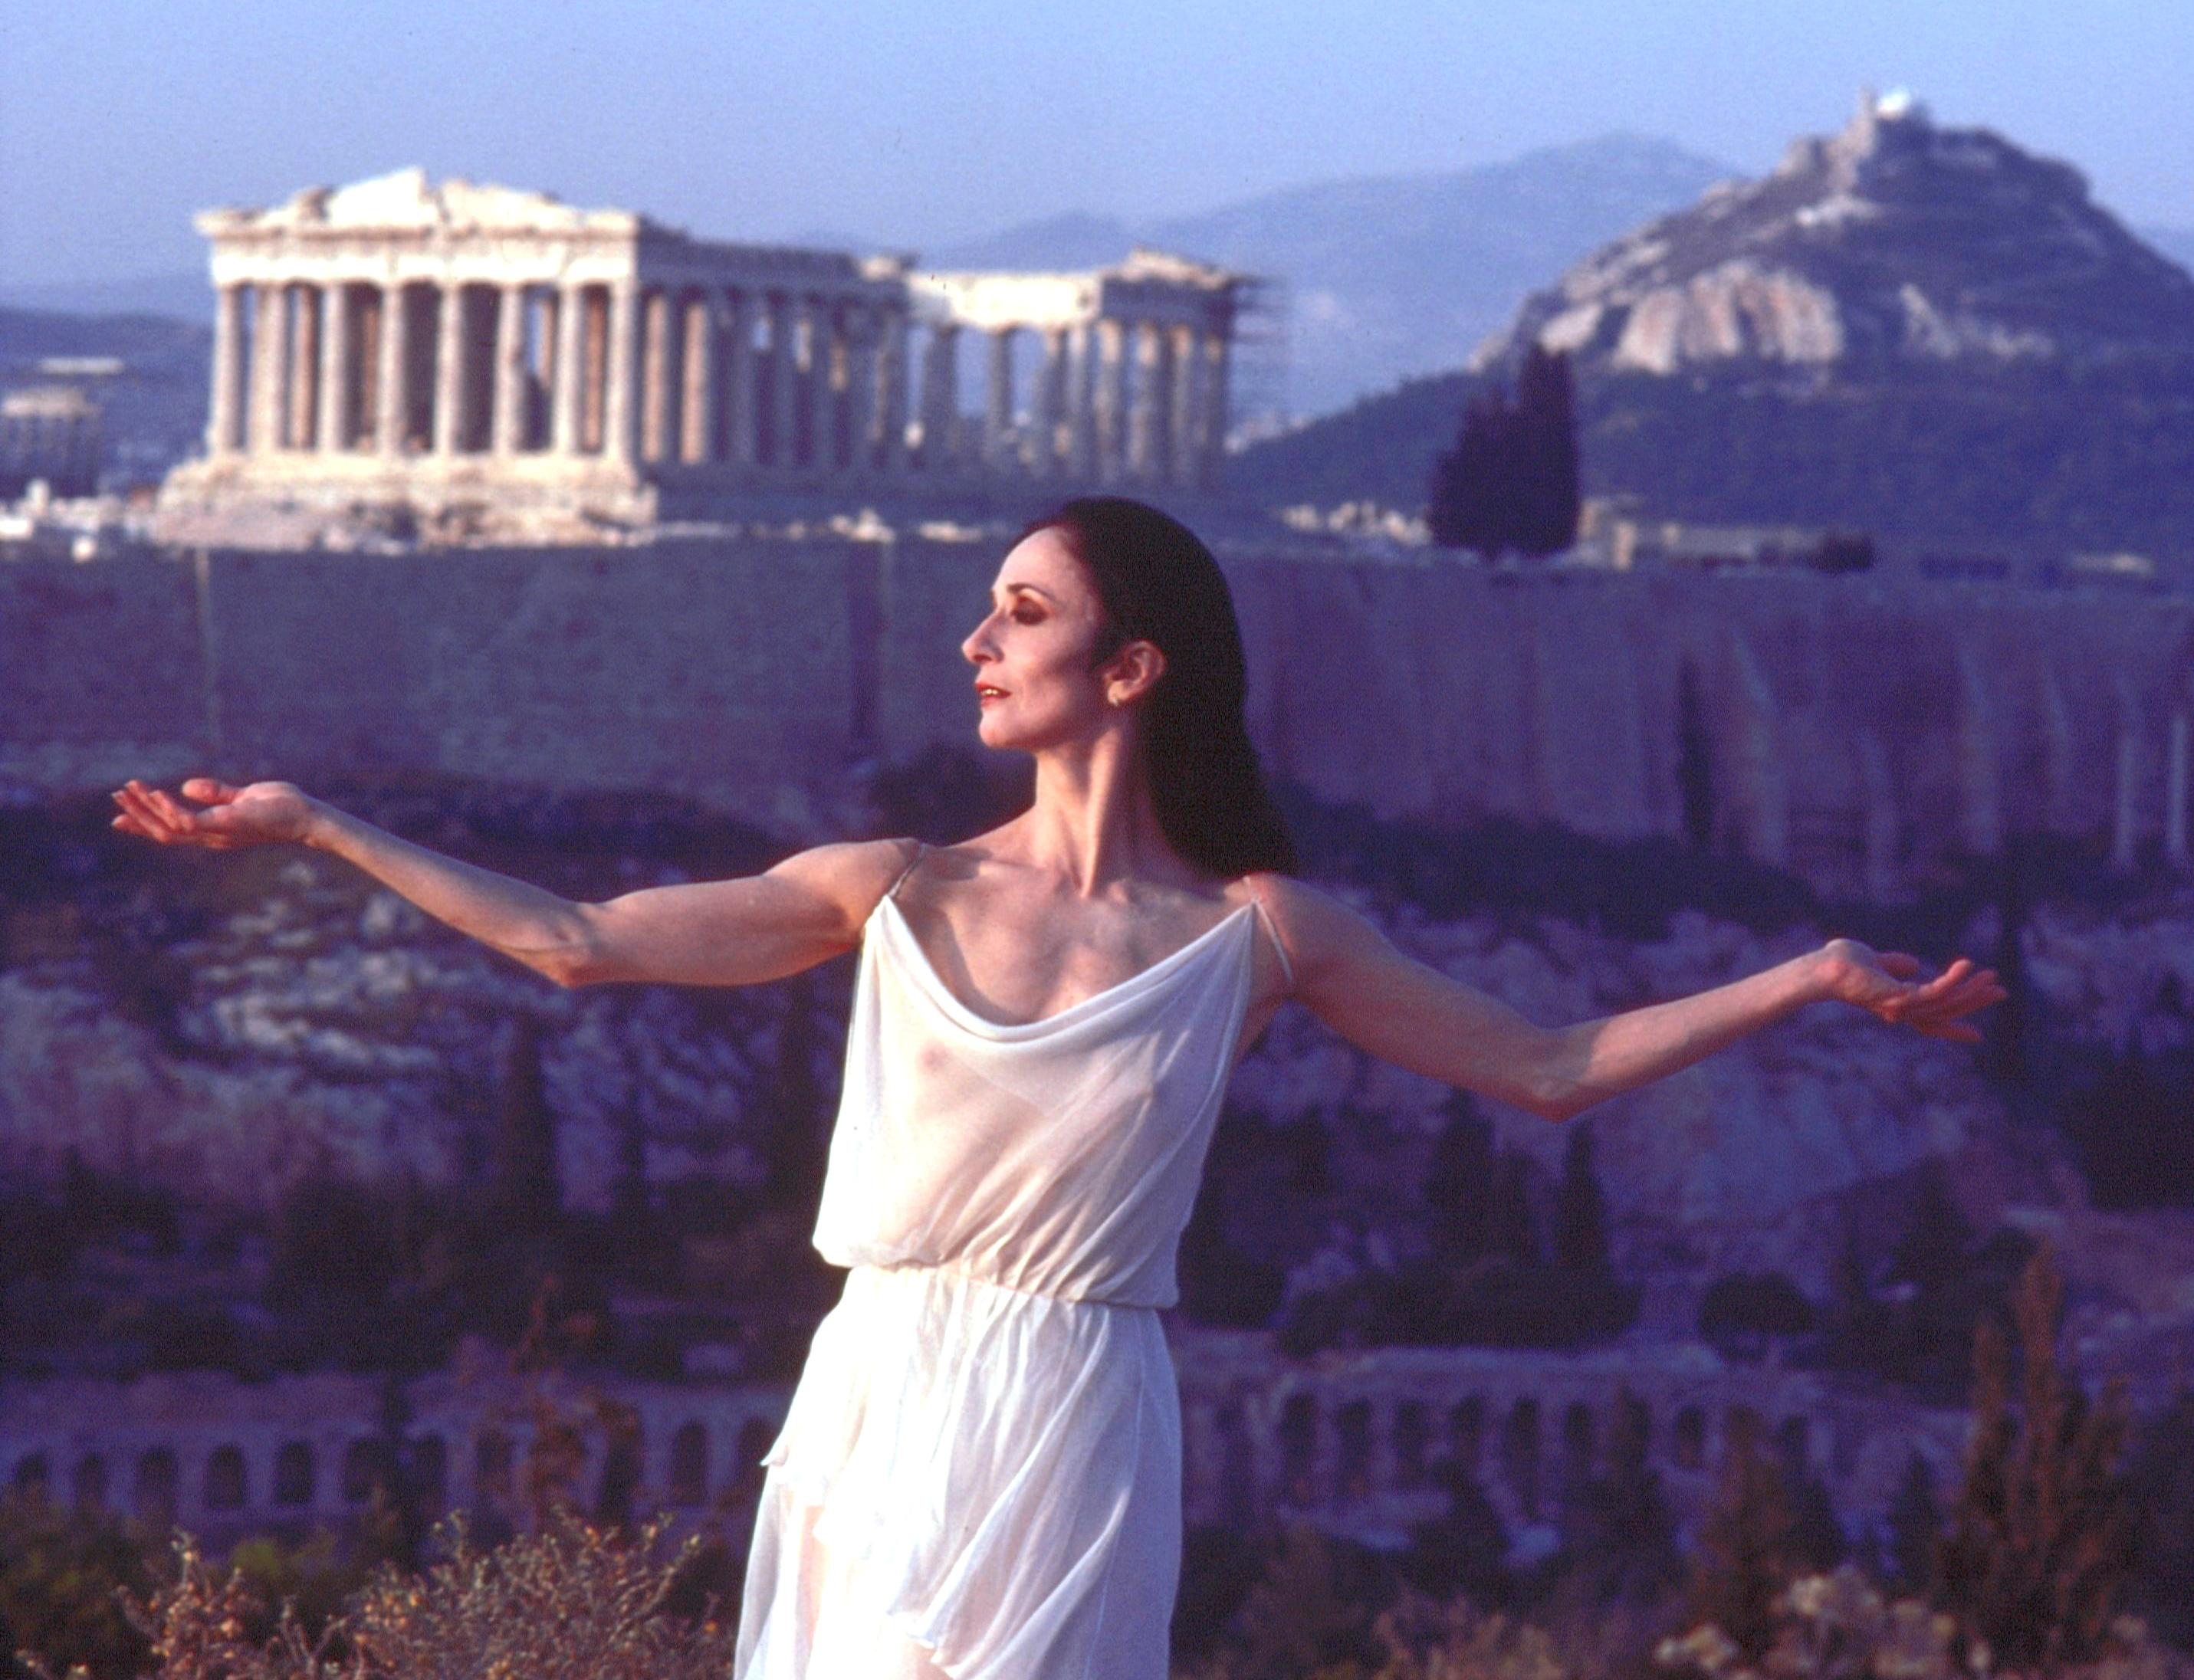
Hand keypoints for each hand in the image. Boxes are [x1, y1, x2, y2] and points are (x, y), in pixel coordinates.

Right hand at [109, 777, 316, 850]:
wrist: (307, 815)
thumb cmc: (280, 807)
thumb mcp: (242, 797)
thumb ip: (216, 794)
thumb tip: (186, 787)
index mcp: (213, 830)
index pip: (171, 831)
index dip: (144, 825)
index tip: (119, 816)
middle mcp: (212, 836)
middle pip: (164, 833)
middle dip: (138, 816)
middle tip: (117, 797)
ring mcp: (219, 833)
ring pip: (171, 829)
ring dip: (147, 809)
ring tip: (130, 788)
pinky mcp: (227, 825)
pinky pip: (190, 822)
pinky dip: (170, 809)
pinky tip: (158, 793)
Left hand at [1815, 937, 2007, 1042]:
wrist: (1822, 969)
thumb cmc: (1840, 964)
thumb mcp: (1873, 960)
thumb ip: (1894, 964)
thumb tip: (1915, 964)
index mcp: (1897, 1004)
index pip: (1933, 1019)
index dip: (1954, 1027)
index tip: (1978, 1036)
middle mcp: (1901, 1011)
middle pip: (1946, 1011)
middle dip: (1974, 1002)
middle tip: (2001, 991)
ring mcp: (1901, 1007)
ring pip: (1946, 1002)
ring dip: (1971, 989)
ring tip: (1992, 976)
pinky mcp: (1899, 998)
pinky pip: (1935, 991)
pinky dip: (1954, 980)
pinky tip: (1967, 966)